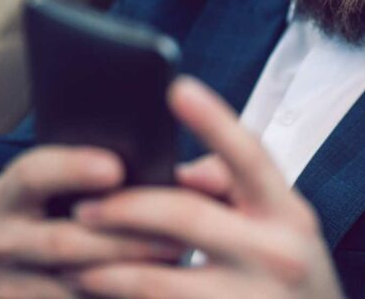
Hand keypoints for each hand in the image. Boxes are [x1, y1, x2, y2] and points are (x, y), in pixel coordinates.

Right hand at [0, 146, 182, 297]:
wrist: (25, 268)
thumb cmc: (67, 213)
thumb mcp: (67, 190)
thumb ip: (104, 175)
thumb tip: (169, 170)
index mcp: (7, 192)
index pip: (34, 173)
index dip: (73, 169)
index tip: (116, 169)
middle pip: (61, 242)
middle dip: (122, 241)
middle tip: (175, 239)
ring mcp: (4, 285)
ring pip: (71, 287)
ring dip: (126, 282)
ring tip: (173, 274)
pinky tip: (148, 296)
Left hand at [70, 76, 344, 297]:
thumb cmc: (291, 278)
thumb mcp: (284, 228)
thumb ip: (237, 188)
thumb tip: (183, 172)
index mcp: (290, 216)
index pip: (250, 157)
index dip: (213, 120)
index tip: (176, 88)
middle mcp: (276, 256)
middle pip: (185, 214)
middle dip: (125, 207)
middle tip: (81, 208)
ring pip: (155, 279)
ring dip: (105, 267)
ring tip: (73, 260)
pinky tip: (94, 295)